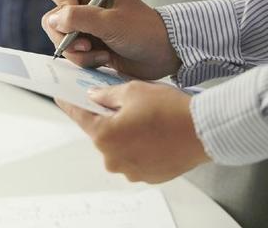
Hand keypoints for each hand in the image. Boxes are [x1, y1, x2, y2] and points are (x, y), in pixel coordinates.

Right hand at [42, 0, 180, 79]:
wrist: (163, 55)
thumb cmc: (144, 31)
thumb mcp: (111, 22)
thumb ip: (79, 18)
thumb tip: (52, 19)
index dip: (61, 7)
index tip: (74, 22)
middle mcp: (85, 5)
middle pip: (53, 19)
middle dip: (67, 37)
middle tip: (87, 45)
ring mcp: (85, 27)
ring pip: (60, 39)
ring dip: (78, 53)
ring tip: (101, 55)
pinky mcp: (88, 45)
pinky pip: (71, 54)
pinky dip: (84, 61)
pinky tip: (104, 59)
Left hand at [57, 82, 208, 182]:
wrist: (205, 130)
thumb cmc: (170, 110)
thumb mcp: (132, 90)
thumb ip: (106, 95)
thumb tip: (94, 97)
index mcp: (105, 136)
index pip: (79, 117)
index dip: (70, 104)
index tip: (62, 97)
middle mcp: (113, 158)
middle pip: (101, 133)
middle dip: (107, 118)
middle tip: (122, 103)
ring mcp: (130, 171)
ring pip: (119, 146)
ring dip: (125, 133)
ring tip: (145, 118)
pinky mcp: (148, 176)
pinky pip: (135, 158)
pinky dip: (139, 146)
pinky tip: (153, 133)